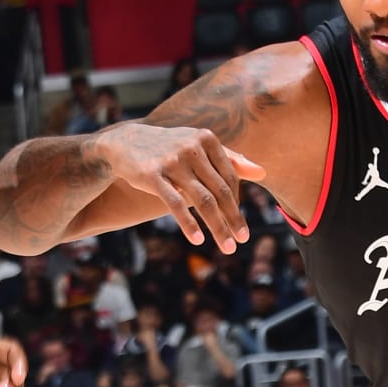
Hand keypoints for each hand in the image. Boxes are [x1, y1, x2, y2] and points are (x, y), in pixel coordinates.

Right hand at [97, 121, 263, 252]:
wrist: (125, 143)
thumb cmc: (169, 148)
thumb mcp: (199, 147)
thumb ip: (231, 159)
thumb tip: (263, 173)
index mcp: (206, 139)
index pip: (230, 176)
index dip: (236, 202)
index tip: (239, 223)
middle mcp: (192, 148)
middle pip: (220, 190)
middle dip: (234, 218)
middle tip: (242, 240)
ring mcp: (172, 161)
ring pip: (203, 200)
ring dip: (218, 227)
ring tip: (227, 247)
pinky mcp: (153, 175)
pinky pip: (175, 204)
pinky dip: (189, 224)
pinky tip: (198, 240)